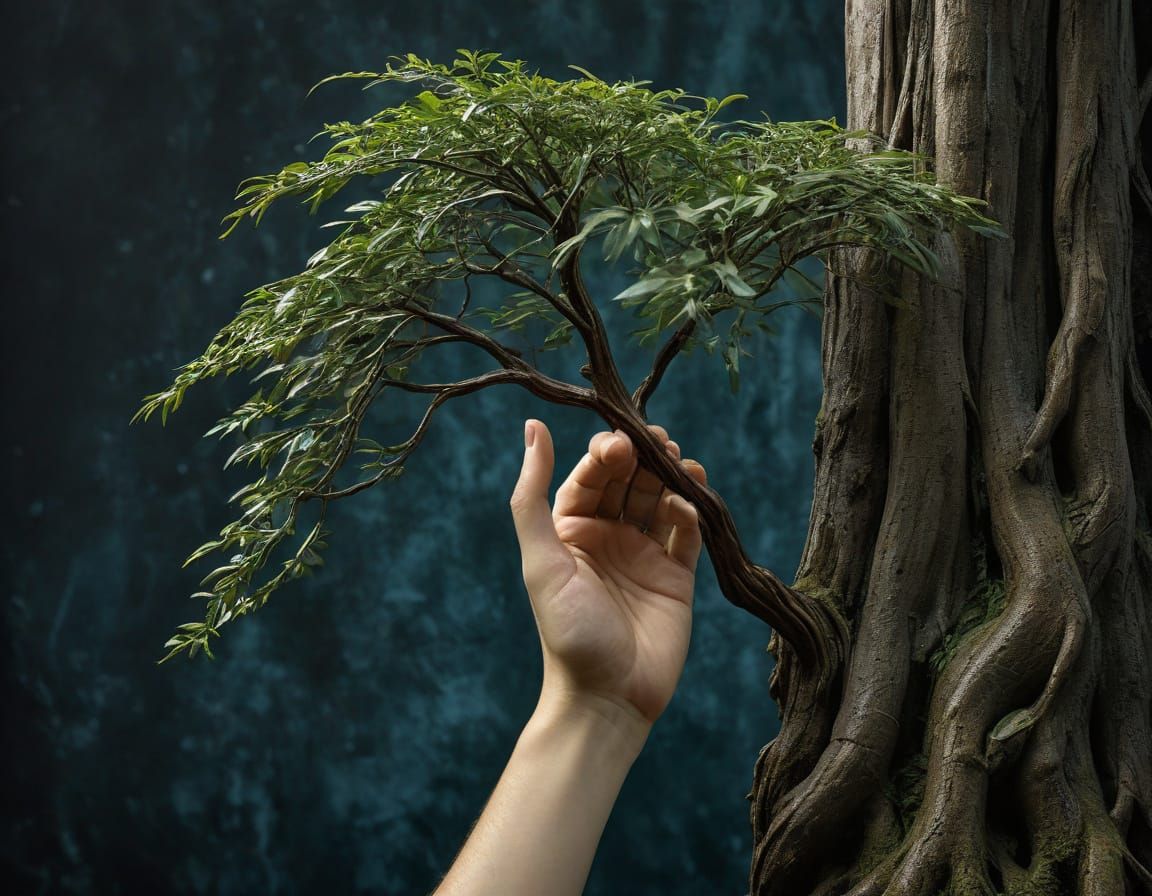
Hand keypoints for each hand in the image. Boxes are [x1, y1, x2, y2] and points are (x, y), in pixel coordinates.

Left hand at [509, 419, 707, 732]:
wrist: (608, 697)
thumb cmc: (568, 632)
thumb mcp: (541, 561)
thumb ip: (531, 496)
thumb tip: (533, 428)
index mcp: (572, 530)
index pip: (593, 474)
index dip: (608, 452)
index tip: (623, 442)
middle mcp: (608, 537)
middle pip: (631, 480)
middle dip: (645, 456)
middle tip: (660, 441)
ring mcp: (645, 555)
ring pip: (662, 499)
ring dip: (671, 475)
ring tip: (681, 462)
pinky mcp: (676, 576)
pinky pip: (688, 532)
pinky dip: (693, 510)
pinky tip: (691, 501)